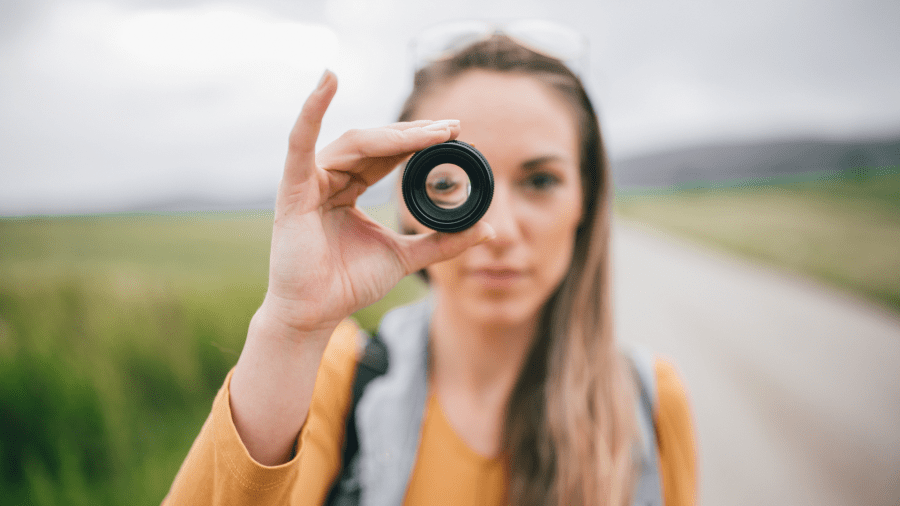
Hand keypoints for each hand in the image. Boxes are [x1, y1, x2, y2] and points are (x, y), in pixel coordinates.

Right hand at [261, 71, 493, 339]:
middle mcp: (329, 177)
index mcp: (350, 187)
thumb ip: (441, 242)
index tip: (456, 134)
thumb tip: (486, 229)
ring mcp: (309, 180)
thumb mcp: (405, 257)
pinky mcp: (293, 188)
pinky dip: (312, 108)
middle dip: (415, 134)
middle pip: (375, 144)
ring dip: (394, 134)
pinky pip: (300, 142)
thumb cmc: (348, 284)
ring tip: (433, 131)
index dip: (420, 142)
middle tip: (453, 128)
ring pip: (355, 143)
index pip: (388, 155)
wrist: (316, 314)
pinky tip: (328, 80)